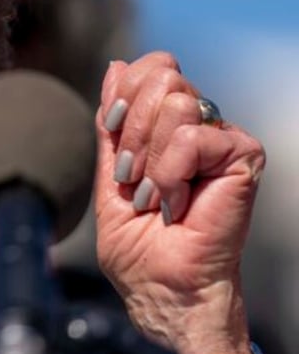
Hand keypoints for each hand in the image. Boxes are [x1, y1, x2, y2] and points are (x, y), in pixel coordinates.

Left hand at [95, 52, 264, 353]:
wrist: (161, 287)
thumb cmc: (137, 245)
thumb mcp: (109, 173)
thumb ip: (112, 122)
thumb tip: (116, 67)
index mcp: (167, 125)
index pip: (149, 68)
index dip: (123, 96)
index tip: (116, 140)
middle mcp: (198, 124)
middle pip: (162, 77)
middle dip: (133, 132)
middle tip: (135, 180)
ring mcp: (222, 138)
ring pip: (176, 103)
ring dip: (150, 160)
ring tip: (155, 196)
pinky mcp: (243, 155)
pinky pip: (192, 137)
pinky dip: (171, 173)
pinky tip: (177, 203)